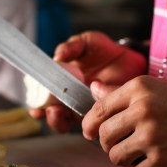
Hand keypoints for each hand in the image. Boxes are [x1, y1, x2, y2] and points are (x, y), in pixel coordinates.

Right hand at [29, 31, 146, 132]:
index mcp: (63, 85)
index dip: (38, 107)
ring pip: (72, 123)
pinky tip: (87, 117)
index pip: (45, 100)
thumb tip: (57, 57)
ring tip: (61, 113)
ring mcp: (87, 108)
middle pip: (56, 117)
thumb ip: (71, 47)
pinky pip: (94, 123)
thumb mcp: (86, 43)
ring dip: (63, 122)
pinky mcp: (104, 113)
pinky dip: (89, 123)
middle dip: (51, 117)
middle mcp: (72, 100)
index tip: (36, 108)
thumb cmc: (104, 50)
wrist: (131, 57)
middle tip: (52, 110)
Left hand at [82, 75, 166, 166]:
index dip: (89, 125)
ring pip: (114, 157)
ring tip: (140, 154)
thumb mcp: (157, 90)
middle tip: (123, 145)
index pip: (99, 110)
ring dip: (124, 160)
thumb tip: (93, 90)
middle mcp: (142, 110)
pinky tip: (154, 164)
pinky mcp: (161, 162)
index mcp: (139, 89)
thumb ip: (123, 93)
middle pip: (103, 136)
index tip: (89, 133)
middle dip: (108, 144)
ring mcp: (151, 137)